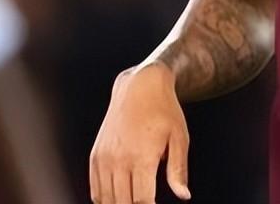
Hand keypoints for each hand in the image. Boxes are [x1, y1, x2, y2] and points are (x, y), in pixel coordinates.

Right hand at [89, 62, 190, 203]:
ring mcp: (104, 158)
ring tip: (134, 202)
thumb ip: (179, 170)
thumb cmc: (165, 111)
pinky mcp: (96, 155)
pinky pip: (95, 190)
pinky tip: (119, 200)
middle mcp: (118, 159)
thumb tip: (183, 196)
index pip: (142, 201)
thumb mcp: (180, 137)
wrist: (139, 86)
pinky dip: (105, 200)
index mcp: (141, 156)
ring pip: (106, 200)